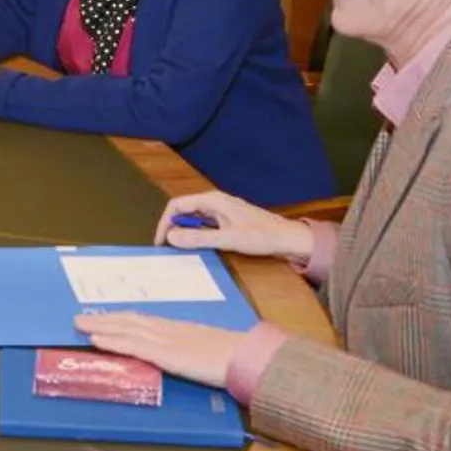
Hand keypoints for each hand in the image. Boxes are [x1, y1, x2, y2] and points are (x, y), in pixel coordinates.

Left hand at [74, 312, 245, 389]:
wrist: (247, 358)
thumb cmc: (233, 356)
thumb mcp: (206, 348)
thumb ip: (189, 350)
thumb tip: (179, 355)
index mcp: (178, 329)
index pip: (143, 320)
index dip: (121, 318)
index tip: (103, 316)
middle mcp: (168, 330)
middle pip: (130, 320)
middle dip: (104, 319)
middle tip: (79, 317)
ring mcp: (166, 341)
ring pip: (126, 330)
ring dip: (101, 326)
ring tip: (79, 324)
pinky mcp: (166, 355)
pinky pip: (134, 346)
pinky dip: (113, 341)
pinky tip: (96, 340)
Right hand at [153, 190, 312, 260]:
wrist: (289, 239)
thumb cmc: (261, 236)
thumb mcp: (227, 239)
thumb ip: (198, 238)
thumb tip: (171, 237)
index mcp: (212, 200)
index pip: (177, 205)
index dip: (165, 222)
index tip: (161, 242)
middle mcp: (214, 202)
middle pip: (183, 211)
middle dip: (172, 228)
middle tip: (168, 249)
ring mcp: (221, 211)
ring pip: (193, 219)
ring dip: (184, 232)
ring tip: (180, 250)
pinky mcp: (227, 220)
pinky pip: (204, 225)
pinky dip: (196, 235)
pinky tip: (199, 248)